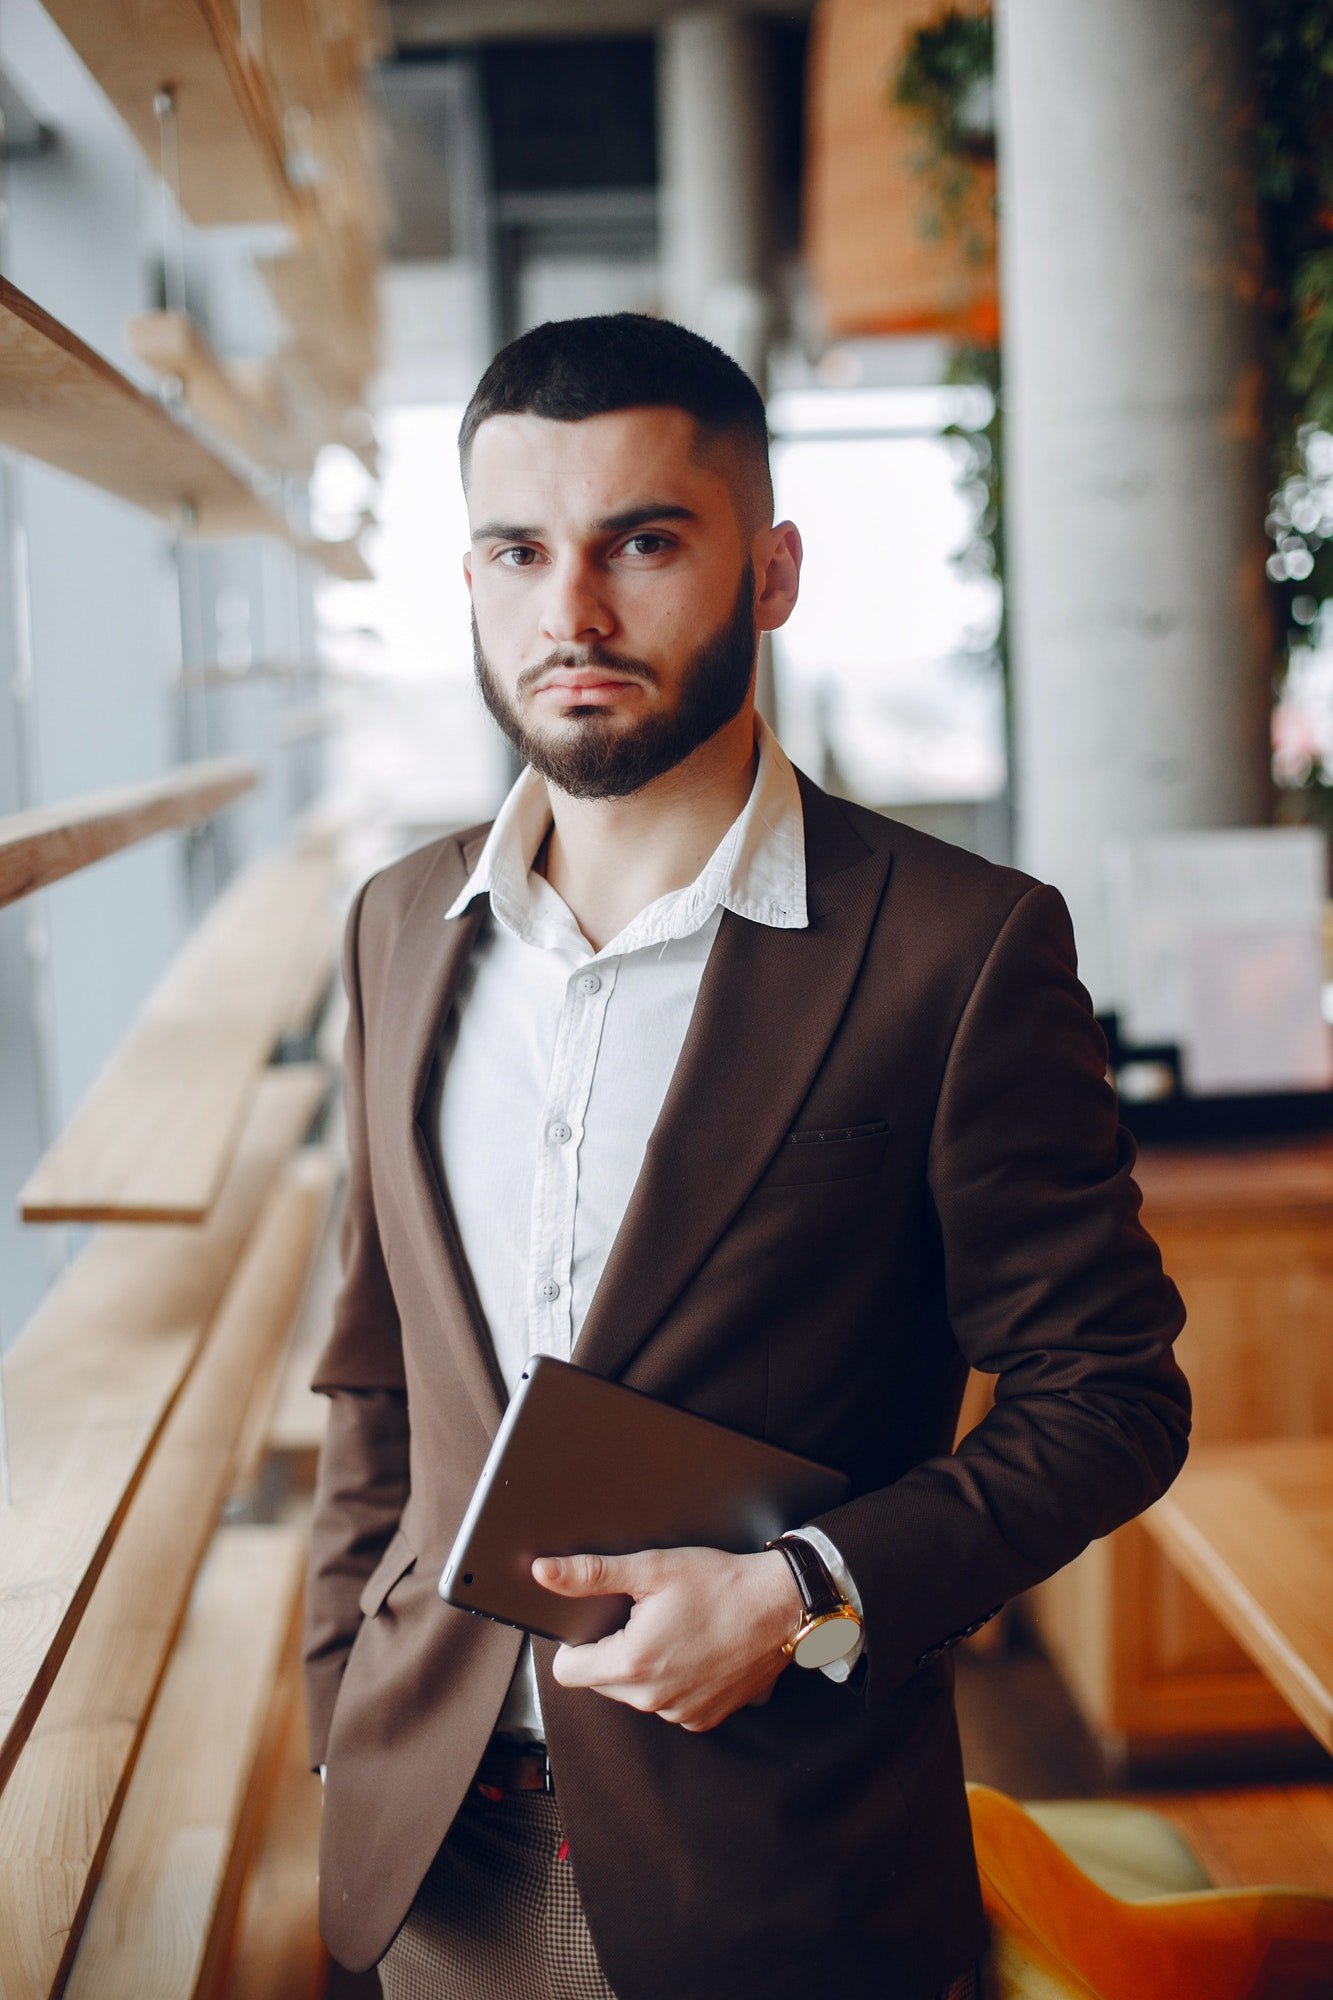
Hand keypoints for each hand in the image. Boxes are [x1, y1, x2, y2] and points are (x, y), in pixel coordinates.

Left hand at [535, 1546, 802, 1731]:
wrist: (780, 1607)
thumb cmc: (721, 1585)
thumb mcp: (651, 1568)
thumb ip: (591, 1573)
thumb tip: (544, 1573)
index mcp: (632, 1663)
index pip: (567, 1671)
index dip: (575, 1642)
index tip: (598, 1623)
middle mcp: (652, 1699)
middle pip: (601, 1681)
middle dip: (612, 1651)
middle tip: (644, 1617)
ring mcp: (679, 1713)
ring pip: (635, 1694)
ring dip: (643, 1668)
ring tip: (674, 1631)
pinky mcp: (703, 1718)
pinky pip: (668, 1705)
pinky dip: (672, 1682)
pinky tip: (693, 1651)